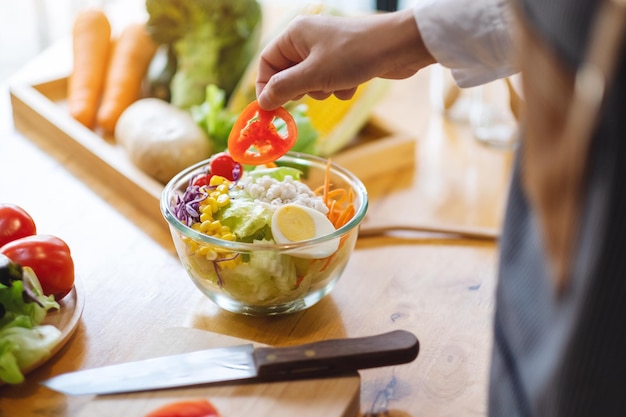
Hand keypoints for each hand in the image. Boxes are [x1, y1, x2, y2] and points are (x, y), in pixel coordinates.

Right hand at [256, 8, 434, 109]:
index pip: (267, 63)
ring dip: (321, 91)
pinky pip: (329, 81)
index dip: (265, 87)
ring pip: (309, 81)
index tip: (269, 110)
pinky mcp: (344, 61)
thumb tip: (262, 102)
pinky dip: (338, 88)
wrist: (399, 47)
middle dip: (300, 89)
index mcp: (294, 35)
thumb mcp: (314, 75)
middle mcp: (307, 39)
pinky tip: (352, 84)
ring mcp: (326, 50)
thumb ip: (284, 88)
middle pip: (288, 74)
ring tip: (337, 84)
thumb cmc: (354, 55)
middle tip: (313, 92)